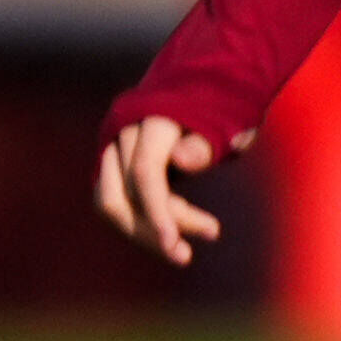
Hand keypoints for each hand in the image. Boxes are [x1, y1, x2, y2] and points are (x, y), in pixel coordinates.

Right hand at [94, 117, 229, 265]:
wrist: (201, 87)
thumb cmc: (224, 108)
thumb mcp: (230, 123)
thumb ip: (207, 142)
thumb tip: (180, 160)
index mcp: (153, 120)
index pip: (144, 174)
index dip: (157, 211)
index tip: (173, 244)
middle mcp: (122, 133)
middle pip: (122, 196)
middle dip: (154, 229)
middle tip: (191, 253)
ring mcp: (111, 148)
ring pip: (112, 204)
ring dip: (144, 231)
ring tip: (187, 249)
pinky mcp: (111, 165)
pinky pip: (118, 201)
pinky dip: (143, 218)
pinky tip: (177, 227)